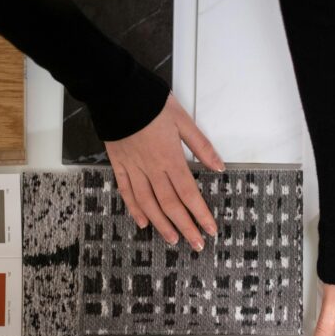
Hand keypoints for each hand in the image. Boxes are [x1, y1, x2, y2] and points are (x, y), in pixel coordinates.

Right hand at [105, 94, 224, 250]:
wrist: (116, 91)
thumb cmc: (151, 103)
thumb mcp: (183, 120)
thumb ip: (201, 146)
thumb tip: (218, 167)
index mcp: (171, 158)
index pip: (189, 193)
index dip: (200, 214)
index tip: (210, 230)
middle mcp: (152, 168)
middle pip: (171, 204)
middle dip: (185, 226)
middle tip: (196, 244)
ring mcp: (134, 168)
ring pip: (148, 203)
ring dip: (162, 224)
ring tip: (173, 239)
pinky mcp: (119, 164)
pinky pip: (127, 191)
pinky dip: (135, 208)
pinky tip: (143, 222)